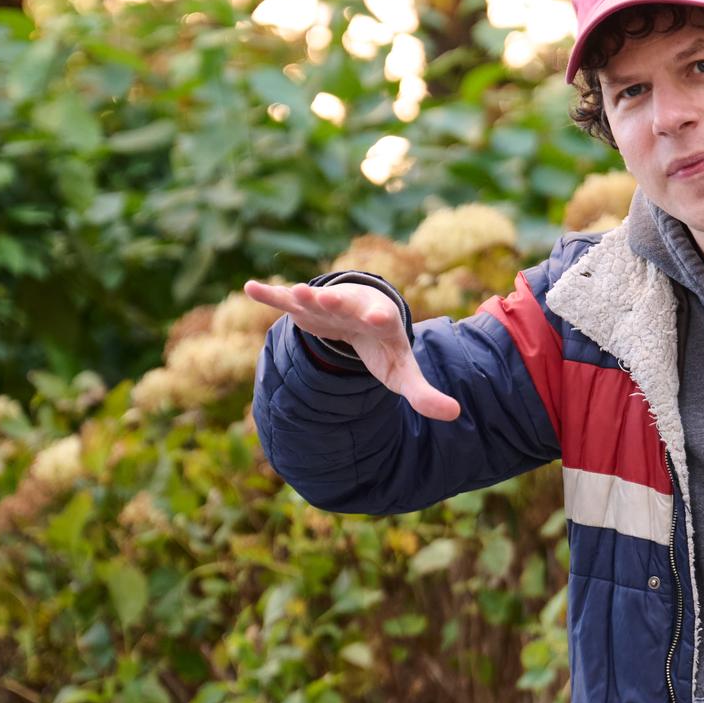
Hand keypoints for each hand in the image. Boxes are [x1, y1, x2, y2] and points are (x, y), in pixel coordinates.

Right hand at [243, 279, 461, 421]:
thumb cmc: (384, 347)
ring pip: (314, 299)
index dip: (381, 319)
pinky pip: (284, 298)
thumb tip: (455, 414)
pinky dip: (269, 293)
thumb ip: (424, 394)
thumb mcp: (403, 372)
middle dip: (336, 301)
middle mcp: (353, 308)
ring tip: (296, 293)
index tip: (382, 318)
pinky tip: (249, 288)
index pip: (382, 320)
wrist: (363, 317)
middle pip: (345, 304)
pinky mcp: (303, 307)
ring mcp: (326, 305)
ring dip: (304, 296)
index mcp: (380, 322)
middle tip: (326, 298)